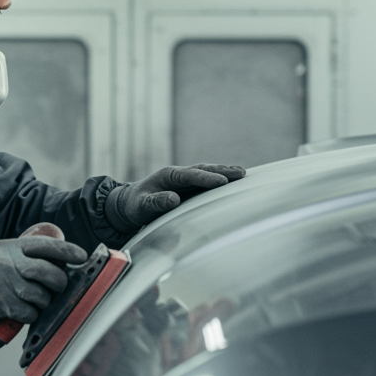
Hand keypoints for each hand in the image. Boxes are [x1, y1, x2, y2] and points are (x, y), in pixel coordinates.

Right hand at [0, 236, 87, 326]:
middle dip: (60, 283)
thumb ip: (20, 255)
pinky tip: (20, 312)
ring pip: (41, 295)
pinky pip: (28, 312)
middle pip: (50, 272)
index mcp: (9, 247)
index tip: (81, 256)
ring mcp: (3, 281)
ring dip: (43, 303)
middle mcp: (7, 261)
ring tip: (32, 302)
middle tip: (58, 287)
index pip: (46, 245)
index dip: (67, 250)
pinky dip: (29, 315)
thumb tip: (53, 260)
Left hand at [105, 163, 245, 232]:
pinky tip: (234, 182)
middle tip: (241, 173)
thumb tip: (174, 200)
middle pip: (203, 170)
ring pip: (207, 173)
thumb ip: (156, 203)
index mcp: (168, 175)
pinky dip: (221, 180)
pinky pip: (207, 182)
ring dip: (224, 172)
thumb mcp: (141, 206)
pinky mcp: (190, 188)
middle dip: (221, 171)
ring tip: (243, 174)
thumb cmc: (136, 206)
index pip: (190, 175)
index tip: (222, 182)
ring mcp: (185, 180)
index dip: (206, 178)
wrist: (132, 204)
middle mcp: (179, 174)